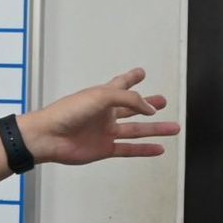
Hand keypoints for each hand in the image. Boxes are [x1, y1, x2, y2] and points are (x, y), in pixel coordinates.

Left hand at [17, 68, 177, 166]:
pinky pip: (129, 149)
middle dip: (147, 103)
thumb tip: (150, 109)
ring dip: (155, 129)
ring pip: (136, 130)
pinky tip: (158, 148)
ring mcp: (104, 131)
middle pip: (132, 107)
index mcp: (101, 95)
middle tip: (162, 101)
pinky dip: (144, 149)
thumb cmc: (66, 113)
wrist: (49, 137)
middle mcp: (104, 113)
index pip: (121, 83)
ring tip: (173, 127)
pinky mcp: (103, 148)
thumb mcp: (101, 96)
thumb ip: (129, 100)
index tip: (141, 72)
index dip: (132, 78)